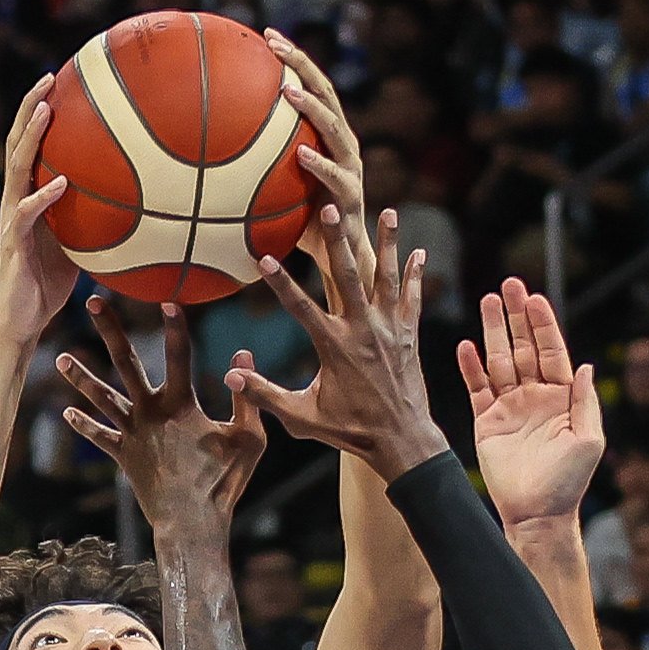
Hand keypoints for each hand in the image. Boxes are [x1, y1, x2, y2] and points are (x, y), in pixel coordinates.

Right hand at [0, 77, 77, 349]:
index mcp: (28, 196)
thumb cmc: (49, 283)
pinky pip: (27, 215)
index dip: (39, 111)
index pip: (30, 144)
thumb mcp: (78, 242)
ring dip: (30, 138)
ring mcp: (12, 219)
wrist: (22, 320)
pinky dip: (43, 197)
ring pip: (16, 169)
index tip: (58, 80)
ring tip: (46, 111)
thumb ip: (93, 218)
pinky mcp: (14, 244)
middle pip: (17, 143)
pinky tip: (60, 183)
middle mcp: (15, 200)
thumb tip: (138, 204)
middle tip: (47, 77)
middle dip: (30, 107)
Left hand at [56, 296, 269, 542]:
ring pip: (101, 397)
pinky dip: (84, 425)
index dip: (176, 327)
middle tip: (94, 301)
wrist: (191, 525)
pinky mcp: (123, 455)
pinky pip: (99, 437)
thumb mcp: (249, 440)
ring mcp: (132, 434)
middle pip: (126, 363)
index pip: (180, 356)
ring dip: (81, 377)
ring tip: (60, 358)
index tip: (169, 300)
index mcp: (182, 406)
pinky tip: (66, 413)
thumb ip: (246, 399)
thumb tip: (244, 357)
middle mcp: (150, 413)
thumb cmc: (225, 483)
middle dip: (110, 330)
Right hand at [231, 205, 443, 474]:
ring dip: (387, 243)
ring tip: (387, 210)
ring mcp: (389, 330)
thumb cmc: (350, 431)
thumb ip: (265, 395)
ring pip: (387, 278)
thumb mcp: (303, 418)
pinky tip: (418, 251)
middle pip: (348, 277)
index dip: (280, 282)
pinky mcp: (409, 335)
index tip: (262, 255)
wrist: (403, 442)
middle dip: (338, 241)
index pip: (300, 307)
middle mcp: (363, 332)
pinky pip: (413, 298)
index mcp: (335, 347)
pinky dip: (415, 274)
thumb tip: (230, 376)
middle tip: (331, 207)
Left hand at [261, 32, 362, 242]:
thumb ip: (255, 166)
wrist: (342, 258)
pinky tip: (301, 153)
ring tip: (289, 91)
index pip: (313, 87)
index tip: (268, 34)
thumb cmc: (303, 221)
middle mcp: (342, 146)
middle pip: (326, 94)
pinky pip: (335, 177)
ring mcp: (350, 170)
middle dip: (302, 66)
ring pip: (335, 129)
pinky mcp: (352, 198)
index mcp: (327, 137)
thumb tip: (201, 152)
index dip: (294, 58)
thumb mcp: (277, 187)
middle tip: (276, 46)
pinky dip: (319, 165)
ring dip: (312, 108)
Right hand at [458, 278, 603, 532]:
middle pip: (524, 347)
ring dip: (493, 332)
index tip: (534, 297)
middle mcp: (535, 396)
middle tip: (508, 285)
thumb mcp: (587, 440)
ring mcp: (510, 407)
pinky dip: (471, 367)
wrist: (537, 513)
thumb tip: (586, 366)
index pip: (552, 351)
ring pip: (499, 360)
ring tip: (487, 300)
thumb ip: (585, 402)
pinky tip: (467, 345)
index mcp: (562, 397)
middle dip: (516, 316)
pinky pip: (477, 388)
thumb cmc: (569, 481)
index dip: (543, 324)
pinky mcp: (486, 421)